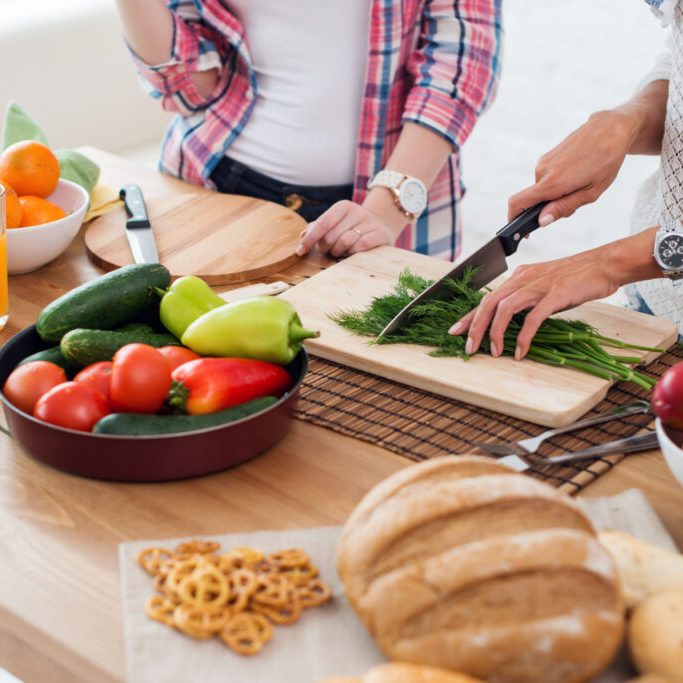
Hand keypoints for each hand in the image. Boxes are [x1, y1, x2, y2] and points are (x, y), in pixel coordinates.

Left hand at [296, 199, 399, 257]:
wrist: (383, 225)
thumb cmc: (352, 227)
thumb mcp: (336, 223)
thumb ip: (318, 228)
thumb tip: (302, 236)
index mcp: (343, 207)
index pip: (322, 223)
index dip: (310, 239)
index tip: (300, 251)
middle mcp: (357, 211)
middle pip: (331, 236)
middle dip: (325, 248)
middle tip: (329, 251)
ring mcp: (370, 222)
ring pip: (345, 242)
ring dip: (338, 252)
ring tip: (340, 253)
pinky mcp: (381, 234)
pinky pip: (361, 247)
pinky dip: (353, 253)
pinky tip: (352, 254)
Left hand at [448, 249, 621, 360]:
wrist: (604, 265)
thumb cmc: (575, 279)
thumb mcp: (542, 286)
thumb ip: (525, 300)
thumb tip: (509, 322)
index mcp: (518, 276)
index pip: (487, 298)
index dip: (469, 316)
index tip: (455, 331)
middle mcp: (523, 278)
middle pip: (489, 303)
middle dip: (475, 327)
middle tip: (469, 348)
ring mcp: (538, 286)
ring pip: (505, 309)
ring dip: (495, 332)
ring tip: (494, 352)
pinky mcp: (555, 295)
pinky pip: (532, 318)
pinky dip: (523, 336)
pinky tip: (520, 351)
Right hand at [508, 109, 639, 225]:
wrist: (610, 128)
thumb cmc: (606, 160)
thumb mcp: (590, 192)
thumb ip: (563, 208)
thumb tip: (541, 221)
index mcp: (552, 182)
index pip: (517, 203)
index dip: (514, 220)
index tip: (522, 230)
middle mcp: (542, 171)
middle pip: (534, 200)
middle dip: (548, 207)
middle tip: (575, 200)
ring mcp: (543, 162)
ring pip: (542, 189)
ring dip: (555, 194)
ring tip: (580, 183)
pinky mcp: (547, 156)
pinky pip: (546, 178)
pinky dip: (557, 183)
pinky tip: (576, 174)